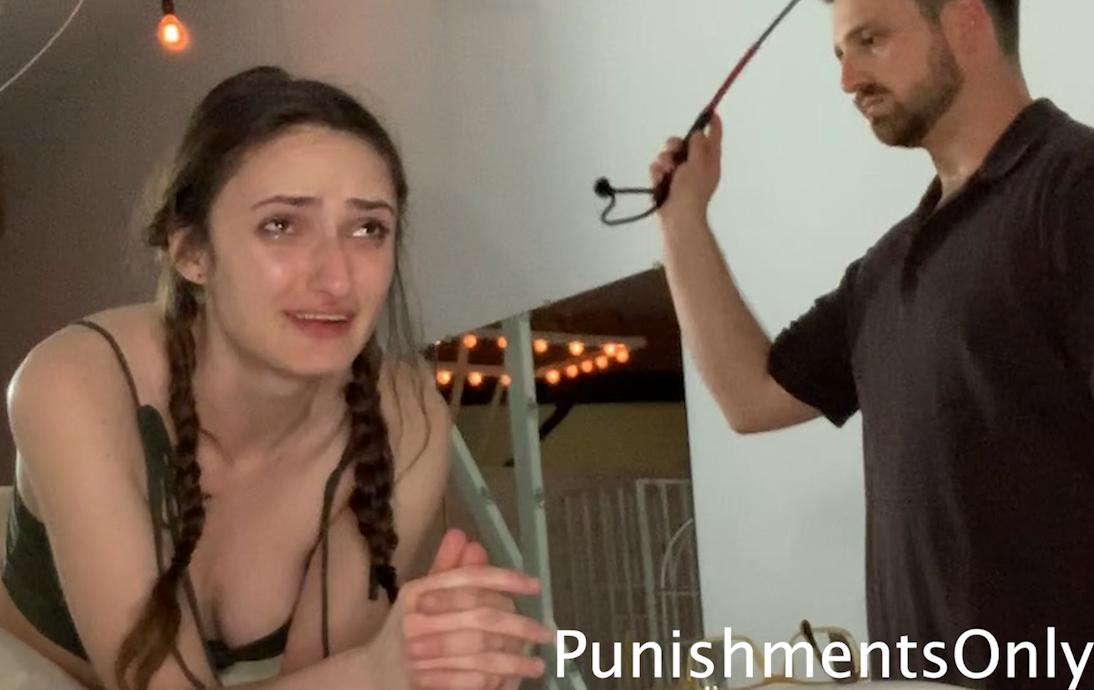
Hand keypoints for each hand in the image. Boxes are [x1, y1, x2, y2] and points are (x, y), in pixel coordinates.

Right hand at [383, 530, 551, 689]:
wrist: (373, 674)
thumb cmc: (407, 629)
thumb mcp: (423, 596)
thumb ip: (448, 571)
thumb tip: (468, 539)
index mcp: (419, 592)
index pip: (469, 579)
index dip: (505, 579)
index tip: (535, 586)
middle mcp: (416, 618)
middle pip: (481, 617)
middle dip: (519, 625)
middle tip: (544, 632)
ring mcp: (418, 652)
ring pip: (480, 652)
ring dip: (514, 660)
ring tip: (537, 664)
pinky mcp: (422, 681)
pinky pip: (468, 679)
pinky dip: (493, 680)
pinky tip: (511, 681)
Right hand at [649, 112, 722, 227]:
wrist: (678, 217)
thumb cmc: (691, 191)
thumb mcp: (698, 164)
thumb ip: (698, 146)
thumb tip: (699, 133)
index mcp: (710, 161)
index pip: (713, 137)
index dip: (712, 123)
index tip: (711, 112)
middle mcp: (696, 166)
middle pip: (684, 143)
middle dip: (674, 145)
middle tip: (674, 150)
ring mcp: (680, 175)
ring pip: (667, 155)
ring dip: (664, 162)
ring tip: (667, 174)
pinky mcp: (666, 183)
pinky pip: (657, 169)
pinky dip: (657, 174)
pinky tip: (660, 183)